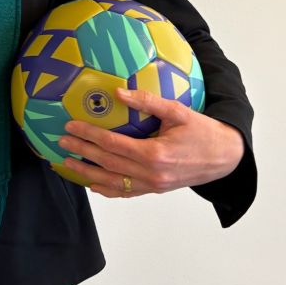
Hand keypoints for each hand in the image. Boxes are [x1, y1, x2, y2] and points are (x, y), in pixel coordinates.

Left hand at [57, 87, 244, 197]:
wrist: (225, 157)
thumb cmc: (202, 131)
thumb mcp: (178, 111)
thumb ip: (148, 101)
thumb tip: (119, 92)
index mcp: (155, 153)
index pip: (112, 144)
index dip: (89, 135)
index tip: (71, 127)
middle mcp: (151, 174)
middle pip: (107, 163)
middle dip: (81, 152)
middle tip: (60, 142)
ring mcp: (152, 186)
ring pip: (112, 182)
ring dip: (87, 173)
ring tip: (66, 163)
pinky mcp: (155, 190)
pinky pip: (126, 192)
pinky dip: (106, 189)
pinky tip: (92, 183)